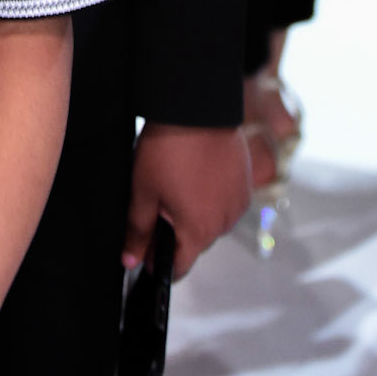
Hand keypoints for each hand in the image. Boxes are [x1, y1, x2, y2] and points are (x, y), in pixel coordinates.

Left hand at [124, 122, 251, 279]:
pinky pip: (224, 201)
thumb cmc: (169, 148)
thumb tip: (131, 260)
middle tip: (156, 200)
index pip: (180, 266)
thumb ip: (138, 230)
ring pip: (211, 221)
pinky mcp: (245, 184)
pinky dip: (210, 195)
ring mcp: (238, 203)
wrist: (197, 109)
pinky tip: (194, 174)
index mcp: (199, 230)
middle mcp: (225, 222)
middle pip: (195, 242)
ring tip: (176, 182)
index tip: (145, 254)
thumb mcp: (143, 191)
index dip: (158, 263)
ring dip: (194, 212)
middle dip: (174, 231)